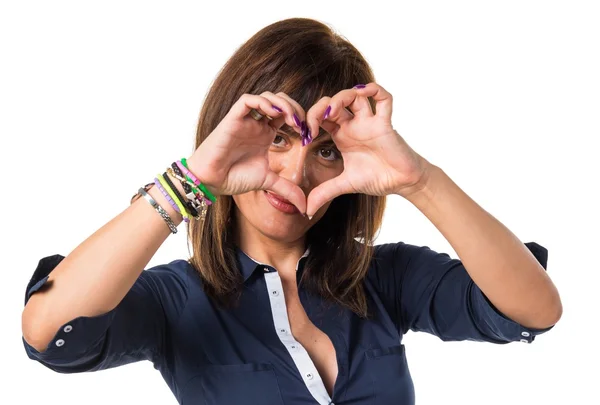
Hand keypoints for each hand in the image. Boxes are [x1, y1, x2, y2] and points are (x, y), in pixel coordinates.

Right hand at [187, 92, 307, 213]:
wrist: (211, 181)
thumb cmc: (234, 178)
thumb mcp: (268, 182)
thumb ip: (287, 189)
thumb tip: (305, 207)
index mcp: (265, 133)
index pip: (287, 114)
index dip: (300, 119)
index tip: (308, 134)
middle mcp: (256, 123)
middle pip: (280, 101)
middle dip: (295, 108)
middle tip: (302, 124)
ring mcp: (245, 120)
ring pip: (266, 97)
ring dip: (283, 103)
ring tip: (291, 119)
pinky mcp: (232, 119)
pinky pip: (248, 100)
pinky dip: (263, 102)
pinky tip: (274, 113)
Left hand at [304, 82, 430, 217]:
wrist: (401, 183)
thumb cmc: (377, 178)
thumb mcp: (344, 185)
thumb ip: (324, 193)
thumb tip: (306, 211)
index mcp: (342, 134)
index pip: (322, 116)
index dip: (310, 120)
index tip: (305, 136)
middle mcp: (354, 124)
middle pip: (335, 102)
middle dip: (320, 107)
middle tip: (313, 123)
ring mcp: (370, 122)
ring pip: (355, 95)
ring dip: (342, 97)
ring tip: (332, 111)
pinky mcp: (385, 123)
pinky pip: (384, 99)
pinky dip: (375, 90)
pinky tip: (365, 93)